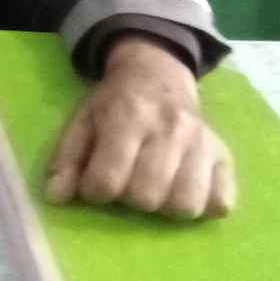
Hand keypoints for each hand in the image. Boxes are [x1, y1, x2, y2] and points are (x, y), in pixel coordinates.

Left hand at [44, 33, 235, 218]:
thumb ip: (66, 159)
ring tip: (155, 187)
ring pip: (186, 204)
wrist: (157, 74)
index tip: (96, 184)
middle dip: (130, 197)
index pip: (108, 179)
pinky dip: (203, 205)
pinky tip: (184, 188)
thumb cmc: (115, 103)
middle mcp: (169, 127)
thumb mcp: (82, 120)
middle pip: (147, 195)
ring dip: (165, 206)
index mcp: (127, 115)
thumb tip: (55, 197)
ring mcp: (202, 141)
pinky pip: (221, 203)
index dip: (96, 190)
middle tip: (127, 181)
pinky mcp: (224, 155)